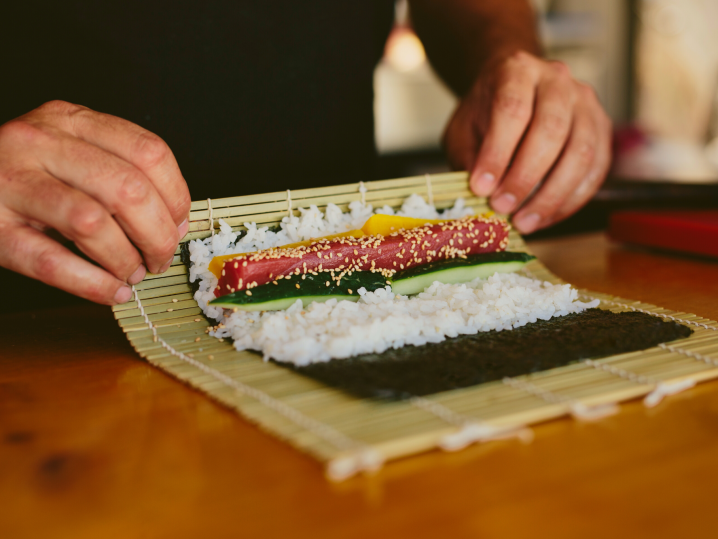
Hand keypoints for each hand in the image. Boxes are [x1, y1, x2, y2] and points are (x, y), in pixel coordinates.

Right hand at [0, 100, 190, 304]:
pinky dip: (92, 284)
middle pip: (128, 189)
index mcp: (69, 119)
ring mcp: (10, 182)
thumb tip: (174, 220)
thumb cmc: (22, 172)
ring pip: (91, 222)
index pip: (148, 152)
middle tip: (160, 258)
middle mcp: (38, 142)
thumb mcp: (68, 151)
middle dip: (158, 235)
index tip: (179, 225)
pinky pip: (51, 261)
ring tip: (133, 274)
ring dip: (125, 259)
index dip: (176, 196)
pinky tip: (111, 292)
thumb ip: (118, 170)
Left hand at [443, 51, 611, 233]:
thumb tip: (480, 195)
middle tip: (503, 208)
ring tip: (524, 222)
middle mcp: (557, 80)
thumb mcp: (464, 129)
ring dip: (551, 196)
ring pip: (580, 152)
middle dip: (525, 177)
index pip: (512, 110)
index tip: (481, 188)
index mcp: (517, 71)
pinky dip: (570, 200)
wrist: (512, 88)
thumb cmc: (486, 112)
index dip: (497, 153)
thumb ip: (470, 158)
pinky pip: (595, 170)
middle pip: (551, 130)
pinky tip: (546, 217)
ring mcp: (585, 103)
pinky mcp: (601, 128)